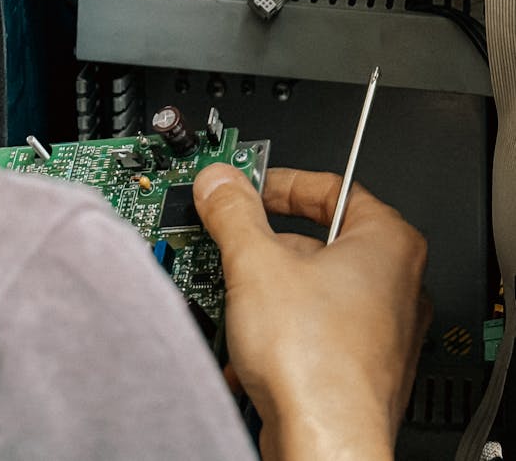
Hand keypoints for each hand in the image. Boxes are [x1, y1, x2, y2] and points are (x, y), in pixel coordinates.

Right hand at [193, 164, 430, 460]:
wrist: (325, 446)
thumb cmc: (319, 365)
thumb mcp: (256, 263)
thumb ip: (235, 212)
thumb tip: (220, 183)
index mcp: (391, 243)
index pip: (332, 188)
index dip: (281, 184)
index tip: (247, 188)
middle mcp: (398, 286)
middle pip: (316, 242)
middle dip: (265, 249)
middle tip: (230, 242)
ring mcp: (382, 334)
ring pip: (310, 292)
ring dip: (265, 296)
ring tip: (235, 301)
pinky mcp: (361, 373)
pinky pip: (313, 334)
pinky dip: (277, 335)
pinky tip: (246, 348)